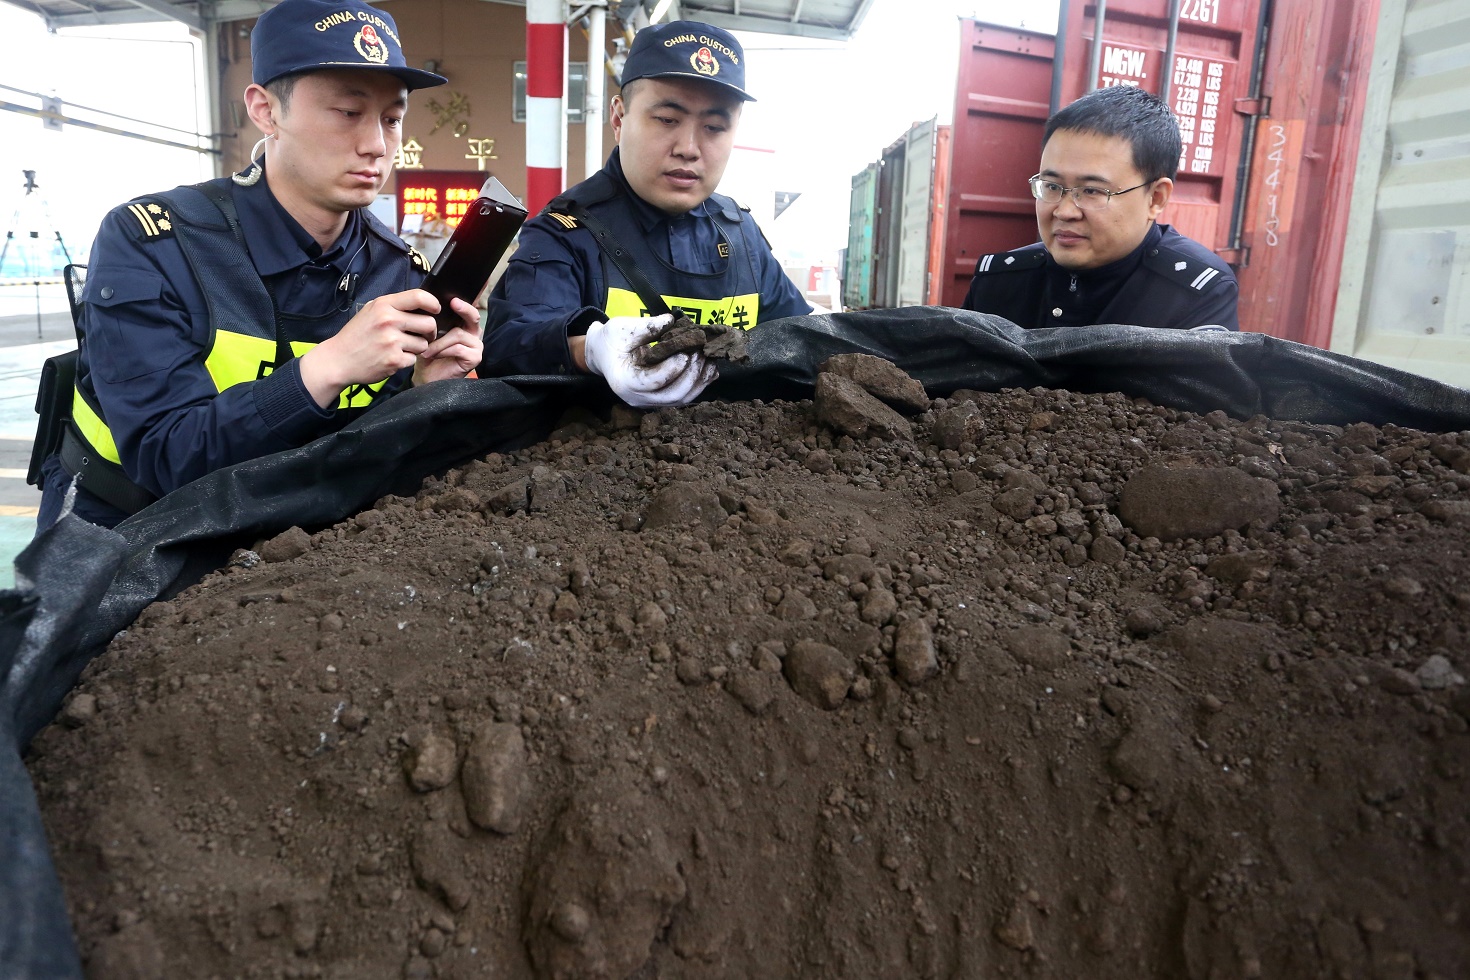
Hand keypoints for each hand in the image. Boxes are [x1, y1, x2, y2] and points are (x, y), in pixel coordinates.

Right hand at [299, 288, 439, 407]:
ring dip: (417, 347)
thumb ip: (394, 306)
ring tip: (401, 347)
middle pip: (429, 323)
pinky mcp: (394, 360)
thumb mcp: (371, 311)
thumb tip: (422, 303)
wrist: (338, 360)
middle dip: (429, 331)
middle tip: (422, 335)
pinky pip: (414, 359)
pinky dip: (406, 360)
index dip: (433, 303)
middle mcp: (389, 321)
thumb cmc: (356, 335)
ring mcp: (392, 342)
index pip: (419, 296)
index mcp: (384, 305)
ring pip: (424, 343)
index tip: (435, 309)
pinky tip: (393, 358)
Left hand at [414, 298, 482, 384]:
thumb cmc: (429, 353)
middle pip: (473, 316)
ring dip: (439, 341)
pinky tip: (431, 354)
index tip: (452, 298)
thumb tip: (428, 303)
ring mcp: (476, 346)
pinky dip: (442, 350)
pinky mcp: (475, 358)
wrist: (427, 376)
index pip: (468, 309)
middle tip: (453, 303)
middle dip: (463, 309)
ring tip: (425, 348)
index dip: (463, 302)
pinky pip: (458, 348)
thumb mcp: (430, 334)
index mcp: (465, 324)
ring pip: (459, 334)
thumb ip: (434, 320)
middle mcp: (474, 333)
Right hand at [583, 314, 716, 407]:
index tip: (686, 352)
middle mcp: (637, 398)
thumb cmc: (611, 340)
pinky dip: (698, 384)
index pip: (653, 381)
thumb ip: (647, 326)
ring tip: (708, 359)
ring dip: (699, 381)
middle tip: (700, 354)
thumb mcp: (622, 328)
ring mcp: (649, 402)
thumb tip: (672, 321)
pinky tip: (709, 369)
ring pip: (681, 400)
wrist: (603, 354)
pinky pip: (683, 397)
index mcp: (624, 381)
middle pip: (672, 396)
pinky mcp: (659, 399)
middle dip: (691, 375)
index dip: (672, 368)